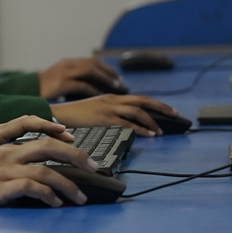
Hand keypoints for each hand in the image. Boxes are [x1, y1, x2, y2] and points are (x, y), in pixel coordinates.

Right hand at [0, 138, 96, 209]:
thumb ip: (8, 171)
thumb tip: (30, 186)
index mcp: (5, 148)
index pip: (44, 140)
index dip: (67, 145)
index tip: (84, 156)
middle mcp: (8, 155)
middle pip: (51, 148)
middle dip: (78, 157)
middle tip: (95, 170)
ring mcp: (3, 171)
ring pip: (47, 171)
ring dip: (69, 186)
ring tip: (80, 199)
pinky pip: (32, 188)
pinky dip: (49, 196)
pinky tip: (55, 204)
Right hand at [38, 57, 124, 98]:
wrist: (26, 91)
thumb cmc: (45, 89)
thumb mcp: (61, 79)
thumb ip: (75, 79)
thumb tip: (94, 86)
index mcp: (69, 63)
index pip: (93, 61)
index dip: (106, 68)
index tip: (117, 77)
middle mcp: (68, 64)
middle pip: (95, 64)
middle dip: (109, 73)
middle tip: (121, 83)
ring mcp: (64, 73)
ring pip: (91, 71)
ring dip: (105, 79)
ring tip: (115, 87)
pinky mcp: (61, 83)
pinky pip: (82, 85)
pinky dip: (93, 89)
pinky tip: (100, 95)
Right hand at [53, 94, 175, 136]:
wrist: (56, 115)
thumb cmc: (72, 116)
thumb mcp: (92, 111)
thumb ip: (107, 114)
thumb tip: (121, 124)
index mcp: (110, 98)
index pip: (137, 98)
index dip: (154, 104)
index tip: (166, 110)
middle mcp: (112, 100)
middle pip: (143, 101)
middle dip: (161, 107)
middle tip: (175, 114)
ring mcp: (108, 108)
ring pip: (138, 111)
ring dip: (152, 121)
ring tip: (160, 131)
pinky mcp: (104, 118)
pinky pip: (128, 123)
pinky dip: (141, 129)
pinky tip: (148, 135)